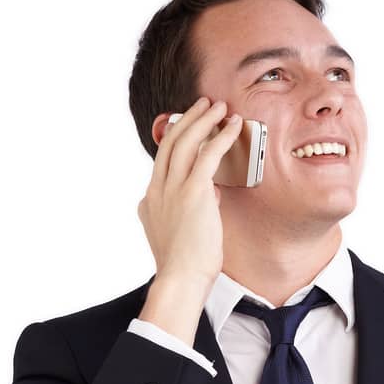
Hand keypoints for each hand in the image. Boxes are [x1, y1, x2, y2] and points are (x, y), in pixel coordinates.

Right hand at [136, 96, 242, 287]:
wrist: (181, 279)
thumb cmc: (185, 265)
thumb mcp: (178, 232)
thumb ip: (188, 209)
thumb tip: (209, 194)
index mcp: (150, 200)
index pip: (161, 159)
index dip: (175, 137)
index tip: (187, 125)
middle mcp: (157, 189)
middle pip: (170, 142)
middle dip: (188, 119)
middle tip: (203, 105)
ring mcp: (172, 189)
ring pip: (186, 141)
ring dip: (204, 119)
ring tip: (219, 106)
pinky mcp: (193, 191)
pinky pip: (208, 154)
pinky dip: (222, 136)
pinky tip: (234, 126)